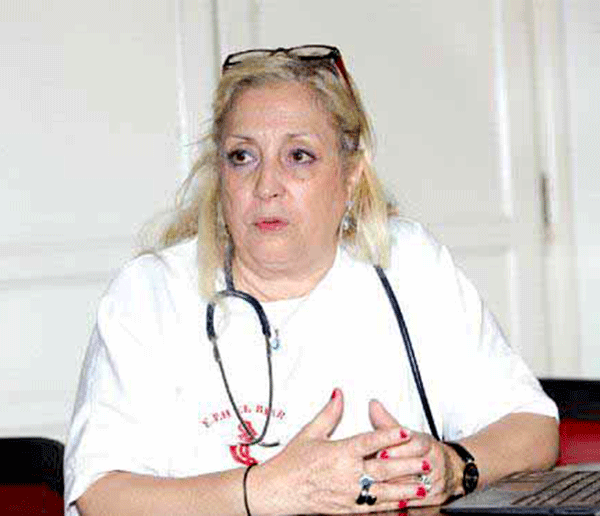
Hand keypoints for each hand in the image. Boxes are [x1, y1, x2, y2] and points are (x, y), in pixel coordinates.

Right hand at [250, 389, 427, 514]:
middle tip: (426, 460)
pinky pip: (374, 507)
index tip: (405, 431)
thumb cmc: (292, 464)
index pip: (369, 442)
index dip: (389, 436)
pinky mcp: (347, 508)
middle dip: (407, 465)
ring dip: (405, 488)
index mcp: (339, 453)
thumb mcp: (310, 433)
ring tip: (423, 485)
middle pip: (383, 468)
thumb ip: (329, 413)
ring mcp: (348, 494)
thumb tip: (338, 395)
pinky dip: (391, 505)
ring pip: (383, 491)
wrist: (278, 491)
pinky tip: (404, 503)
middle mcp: (346, 474)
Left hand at [368, 399, 461, 506]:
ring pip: (412, 488)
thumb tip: (373, 404)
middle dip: (391, 470)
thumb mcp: (408, 433)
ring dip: (393, 489)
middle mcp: (433, 464)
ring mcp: (435, 484)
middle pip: (412, 468)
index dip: (396, 449)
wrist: (453, 470)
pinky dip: (398, 505)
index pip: (414, 445)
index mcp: (427, 444)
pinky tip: (383, 504)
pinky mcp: (433, 502)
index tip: (380, 451)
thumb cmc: (424, 450)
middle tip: (372, 471)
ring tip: (373, 489)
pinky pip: (415, 505)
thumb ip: (387, 421)